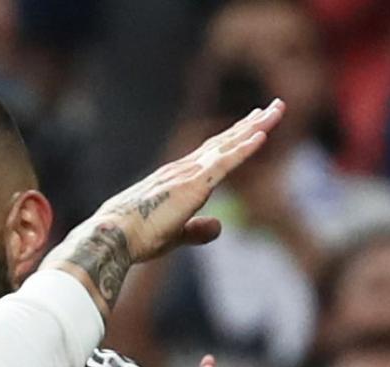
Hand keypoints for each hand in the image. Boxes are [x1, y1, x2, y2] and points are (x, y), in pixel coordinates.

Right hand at [46, 100, 284, 310]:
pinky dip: (244, 149)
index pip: (211, 153)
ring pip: (228, 145)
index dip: (234, 138)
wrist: (112, 236)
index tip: (253, 123)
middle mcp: (182, 170)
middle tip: (274, 106)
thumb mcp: (173, 234)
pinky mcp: (192, 186)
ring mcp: (188, 175)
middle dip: (251, 123)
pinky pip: (224, 163)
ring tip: (277, 109)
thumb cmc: (134, 238)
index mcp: (176, 179)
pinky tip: (262, 134)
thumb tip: (218, 227)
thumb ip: (196, 230)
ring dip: (255, 126)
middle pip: (224, 141)